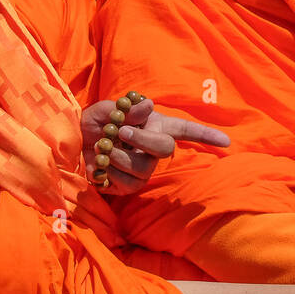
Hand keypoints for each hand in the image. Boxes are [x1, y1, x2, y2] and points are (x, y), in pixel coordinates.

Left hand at [80, 97, 229, 194]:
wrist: (68, 145)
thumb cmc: (91, 125)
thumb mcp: (106, 109)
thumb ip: (127, 108)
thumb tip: (148, 107)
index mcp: (154, 125)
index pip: (186, 130)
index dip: (207, 136)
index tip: (227, 143)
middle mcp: (152, 148)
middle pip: (166, 147)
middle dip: (144, 139)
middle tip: (122, 131)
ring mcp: (142, 169)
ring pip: (144, 166)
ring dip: (121, 155)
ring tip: (105, 149)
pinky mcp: (128, 186)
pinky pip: (128, 182)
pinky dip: (111, 171)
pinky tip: (102, 165)